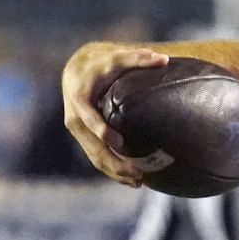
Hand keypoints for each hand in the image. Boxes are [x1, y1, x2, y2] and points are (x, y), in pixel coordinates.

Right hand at [61, 42, 169, 185]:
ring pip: (95, 157)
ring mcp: (79, 131)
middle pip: (93, 145)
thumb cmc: (102, 64)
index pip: (88, 117)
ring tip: (139, 181)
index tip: (118, 142)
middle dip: (113, 161)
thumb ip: (137, 58)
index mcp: (80, 99)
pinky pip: (97, 158)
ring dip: (115, 172)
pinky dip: (113, 171)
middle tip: (138, 173)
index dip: (101, 129)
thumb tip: (163, 59)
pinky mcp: (85, 139)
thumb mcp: (116, 58)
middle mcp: (76, 118)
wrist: (78, 71)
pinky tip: (133, 181)